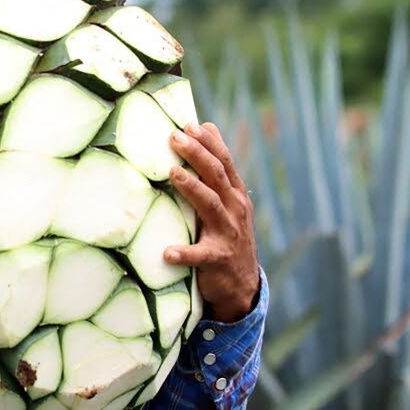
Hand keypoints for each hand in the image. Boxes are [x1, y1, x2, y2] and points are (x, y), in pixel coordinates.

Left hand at [165, 123, 261, 323]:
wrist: (242, 285)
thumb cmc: (227, 235)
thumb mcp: (227, 202)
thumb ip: (216, 170)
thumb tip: (204, 126)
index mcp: (235, 195)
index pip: (223, 162)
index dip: (208, 142)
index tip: (189, 124)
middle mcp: (234, 210)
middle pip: (216, 176)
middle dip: (196, 154)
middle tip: (174, 137)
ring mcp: (228, 234)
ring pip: (211, 205)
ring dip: (192, 188)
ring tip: (173, 174)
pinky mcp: (217, 260)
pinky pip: (200, 256)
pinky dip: (184, 253)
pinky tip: (168, 252)